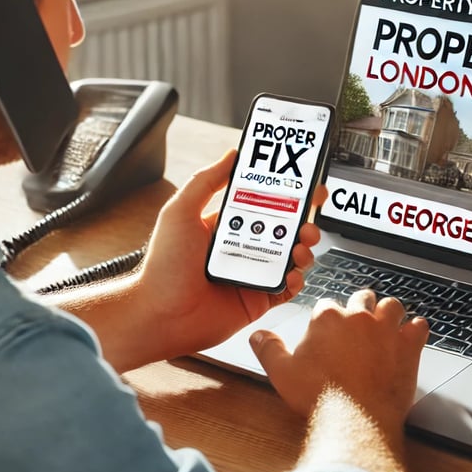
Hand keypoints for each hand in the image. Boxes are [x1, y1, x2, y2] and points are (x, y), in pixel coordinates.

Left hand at [134, 149, 326, 359]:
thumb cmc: (164, 267)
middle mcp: (242, 247)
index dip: (286, 194)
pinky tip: (291, 275)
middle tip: (310, 219)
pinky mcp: (258, 299)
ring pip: (291, 257)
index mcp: (227, 225)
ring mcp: (252, 274)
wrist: (161, 316)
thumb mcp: (181, 212)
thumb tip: (231, 155)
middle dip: (303, 221)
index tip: (304, 185)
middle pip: (284, 229)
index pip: (263, 203)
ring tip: (300, 248)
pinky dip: (296, 281)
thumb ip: (206, 181)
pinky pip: (287, 288)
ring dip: (303, 249)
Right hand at [250, 289, 428, 431]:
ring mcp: (386, 328)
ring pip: (392, 306)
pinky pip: (419, 326)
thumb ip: (269, 349)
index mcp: (328, 318)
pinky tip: (411, 338)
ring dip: (389, 314)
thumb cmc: (319, 397)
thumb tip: (258, 335)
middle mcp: (358, 316)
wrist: (355, 419)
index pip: (327, 306)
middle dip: (360, 308)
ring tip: (385, 326)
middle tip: (358, 327)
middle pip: (362, 298)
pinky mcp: (409, 345)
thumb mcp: (281, 373)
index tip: (329, 333)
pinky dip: (416, 330)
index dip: (328, 319)